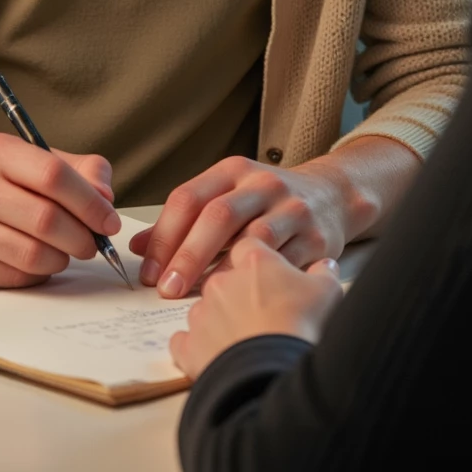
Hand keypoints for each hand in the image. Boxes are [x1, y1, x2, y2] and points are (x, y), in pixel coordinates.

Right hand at [0, 133, 119, 288]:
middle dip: (83, 237)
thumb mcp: (24, 158)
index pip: (54, 175)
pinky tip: (37, 262)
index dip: (90, 202)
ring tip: (64, 251)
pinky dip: (38, 274)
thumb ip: (74, 170)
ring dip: (62, 258)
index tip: (109, 219)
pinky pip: (16, 277)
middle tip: (92, 242)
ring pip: (35, 254)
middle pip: (48, 220)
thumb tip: (106, 198)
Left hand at [130, 155, 352, 298]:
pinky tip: (242, 301)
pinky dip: (260, 283)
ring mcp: (291, 210)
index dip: (164, 235)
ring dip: (221, 272)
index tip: (148, 270)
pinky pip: (283, 264)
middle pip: (217, 216)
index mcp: (233, 170)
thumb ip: (185, 220)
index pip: (189, 197)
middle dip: (188, 255)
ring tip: (200, 299)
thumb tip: (138, 247)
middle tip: (166, 289)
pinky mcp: (316, 238)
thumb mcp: (228, 196)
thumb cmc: (267, 202)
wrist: (333, 196)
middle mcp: (262, 184)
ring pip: (251, 239)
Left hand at [169, 238, 343, 380]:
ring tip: (236, 333)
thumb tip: (325, 267)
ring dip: (215, 315)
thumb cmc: (304, 325)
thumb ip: (323, 272)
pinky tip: (209, 351)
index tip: (257, 267)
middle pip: (218, 270)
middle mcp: (223, 279)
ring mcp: (204, 311)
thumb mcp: (328, 291)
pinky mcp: (190, 344)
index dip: (252, 256)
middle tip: (240, 299)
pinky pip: (184, 340)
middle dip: (226, 282)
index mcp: (254, 257)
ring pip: (203, 304)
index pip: (246, 244)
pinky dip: (195, 345)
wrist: (276, 369)